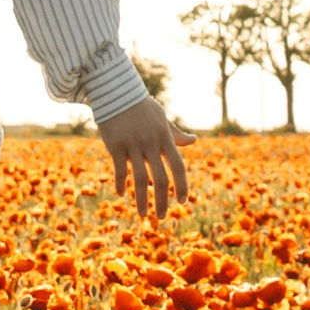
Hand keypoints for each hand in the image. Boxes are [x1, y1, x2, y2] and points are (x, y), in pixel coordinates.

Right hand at [99, 95, 188, 219]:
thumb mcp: (162, 119)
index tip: (182, 202)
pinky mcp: (115, 145)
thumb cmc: (141, 107)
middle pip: (160, 179)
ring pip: (139, 180)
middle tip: (161, 217)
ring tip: (143, 215)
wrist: (116, 91)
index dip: (182, 186)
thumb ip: (176, 134)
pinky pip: (119, 170)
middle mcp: (151, 144)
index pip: (178, 167)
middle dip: (162, 201)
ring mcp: (132, 145)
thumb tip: (194, 140)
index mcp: (165, 138)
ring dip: (142, 200)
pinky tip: (122, 195)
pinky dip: (121, 184)